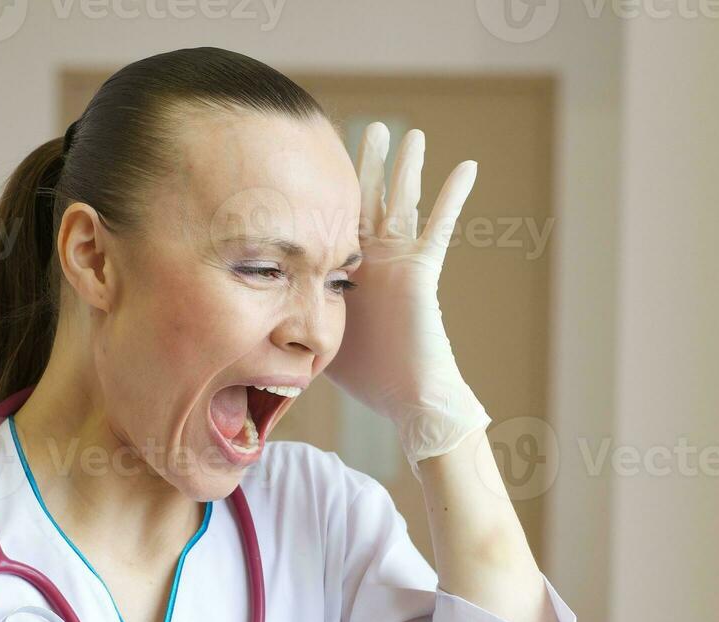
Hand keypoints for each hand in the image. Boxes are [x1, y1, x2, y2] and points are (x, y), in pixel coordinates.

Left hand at [328, 122, 490, 472]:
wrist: (406, 397)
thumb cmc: (368, 377)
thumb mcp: (317, 335)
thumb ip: (294, 314)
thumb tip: (250, 313)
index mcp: (349, 271)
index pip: (335, 220)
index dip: (326, 192)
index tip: (315, 159)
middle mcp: (375, 259)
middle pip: (369, 200)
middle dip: (368, 165)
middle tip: (367, 127)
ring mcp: (401, 261)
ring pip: (403, 203)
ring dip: (407, 167)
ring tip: (411, 132)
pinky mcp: (422, 270)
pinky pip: (440, 226)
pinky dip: (453, 197)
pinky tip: (468, 166)